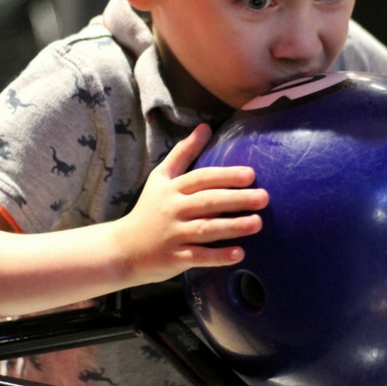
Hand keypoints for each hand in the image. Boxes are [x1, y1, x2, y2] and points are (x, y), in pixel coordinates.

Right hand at [114, 124, 268, 284]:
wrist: (122, 249)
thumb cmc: (149, 209)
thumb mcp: (161, 178)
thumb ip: (183, 153)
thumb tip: (205, 127)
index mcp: (173, 189)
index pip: (202, 178)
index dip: (226, 176)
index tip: (251, 174)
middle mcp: (173, 210)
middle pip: (208, 202)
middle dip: (237, 199)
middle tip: (264, 197)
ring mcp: (173, 235)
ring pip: (206, 229)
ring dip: (233, 227)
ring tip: (258, 223)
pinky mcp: (174, 258)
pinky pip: (199, 256)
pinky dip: (218, 256)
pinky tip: (239, 254)